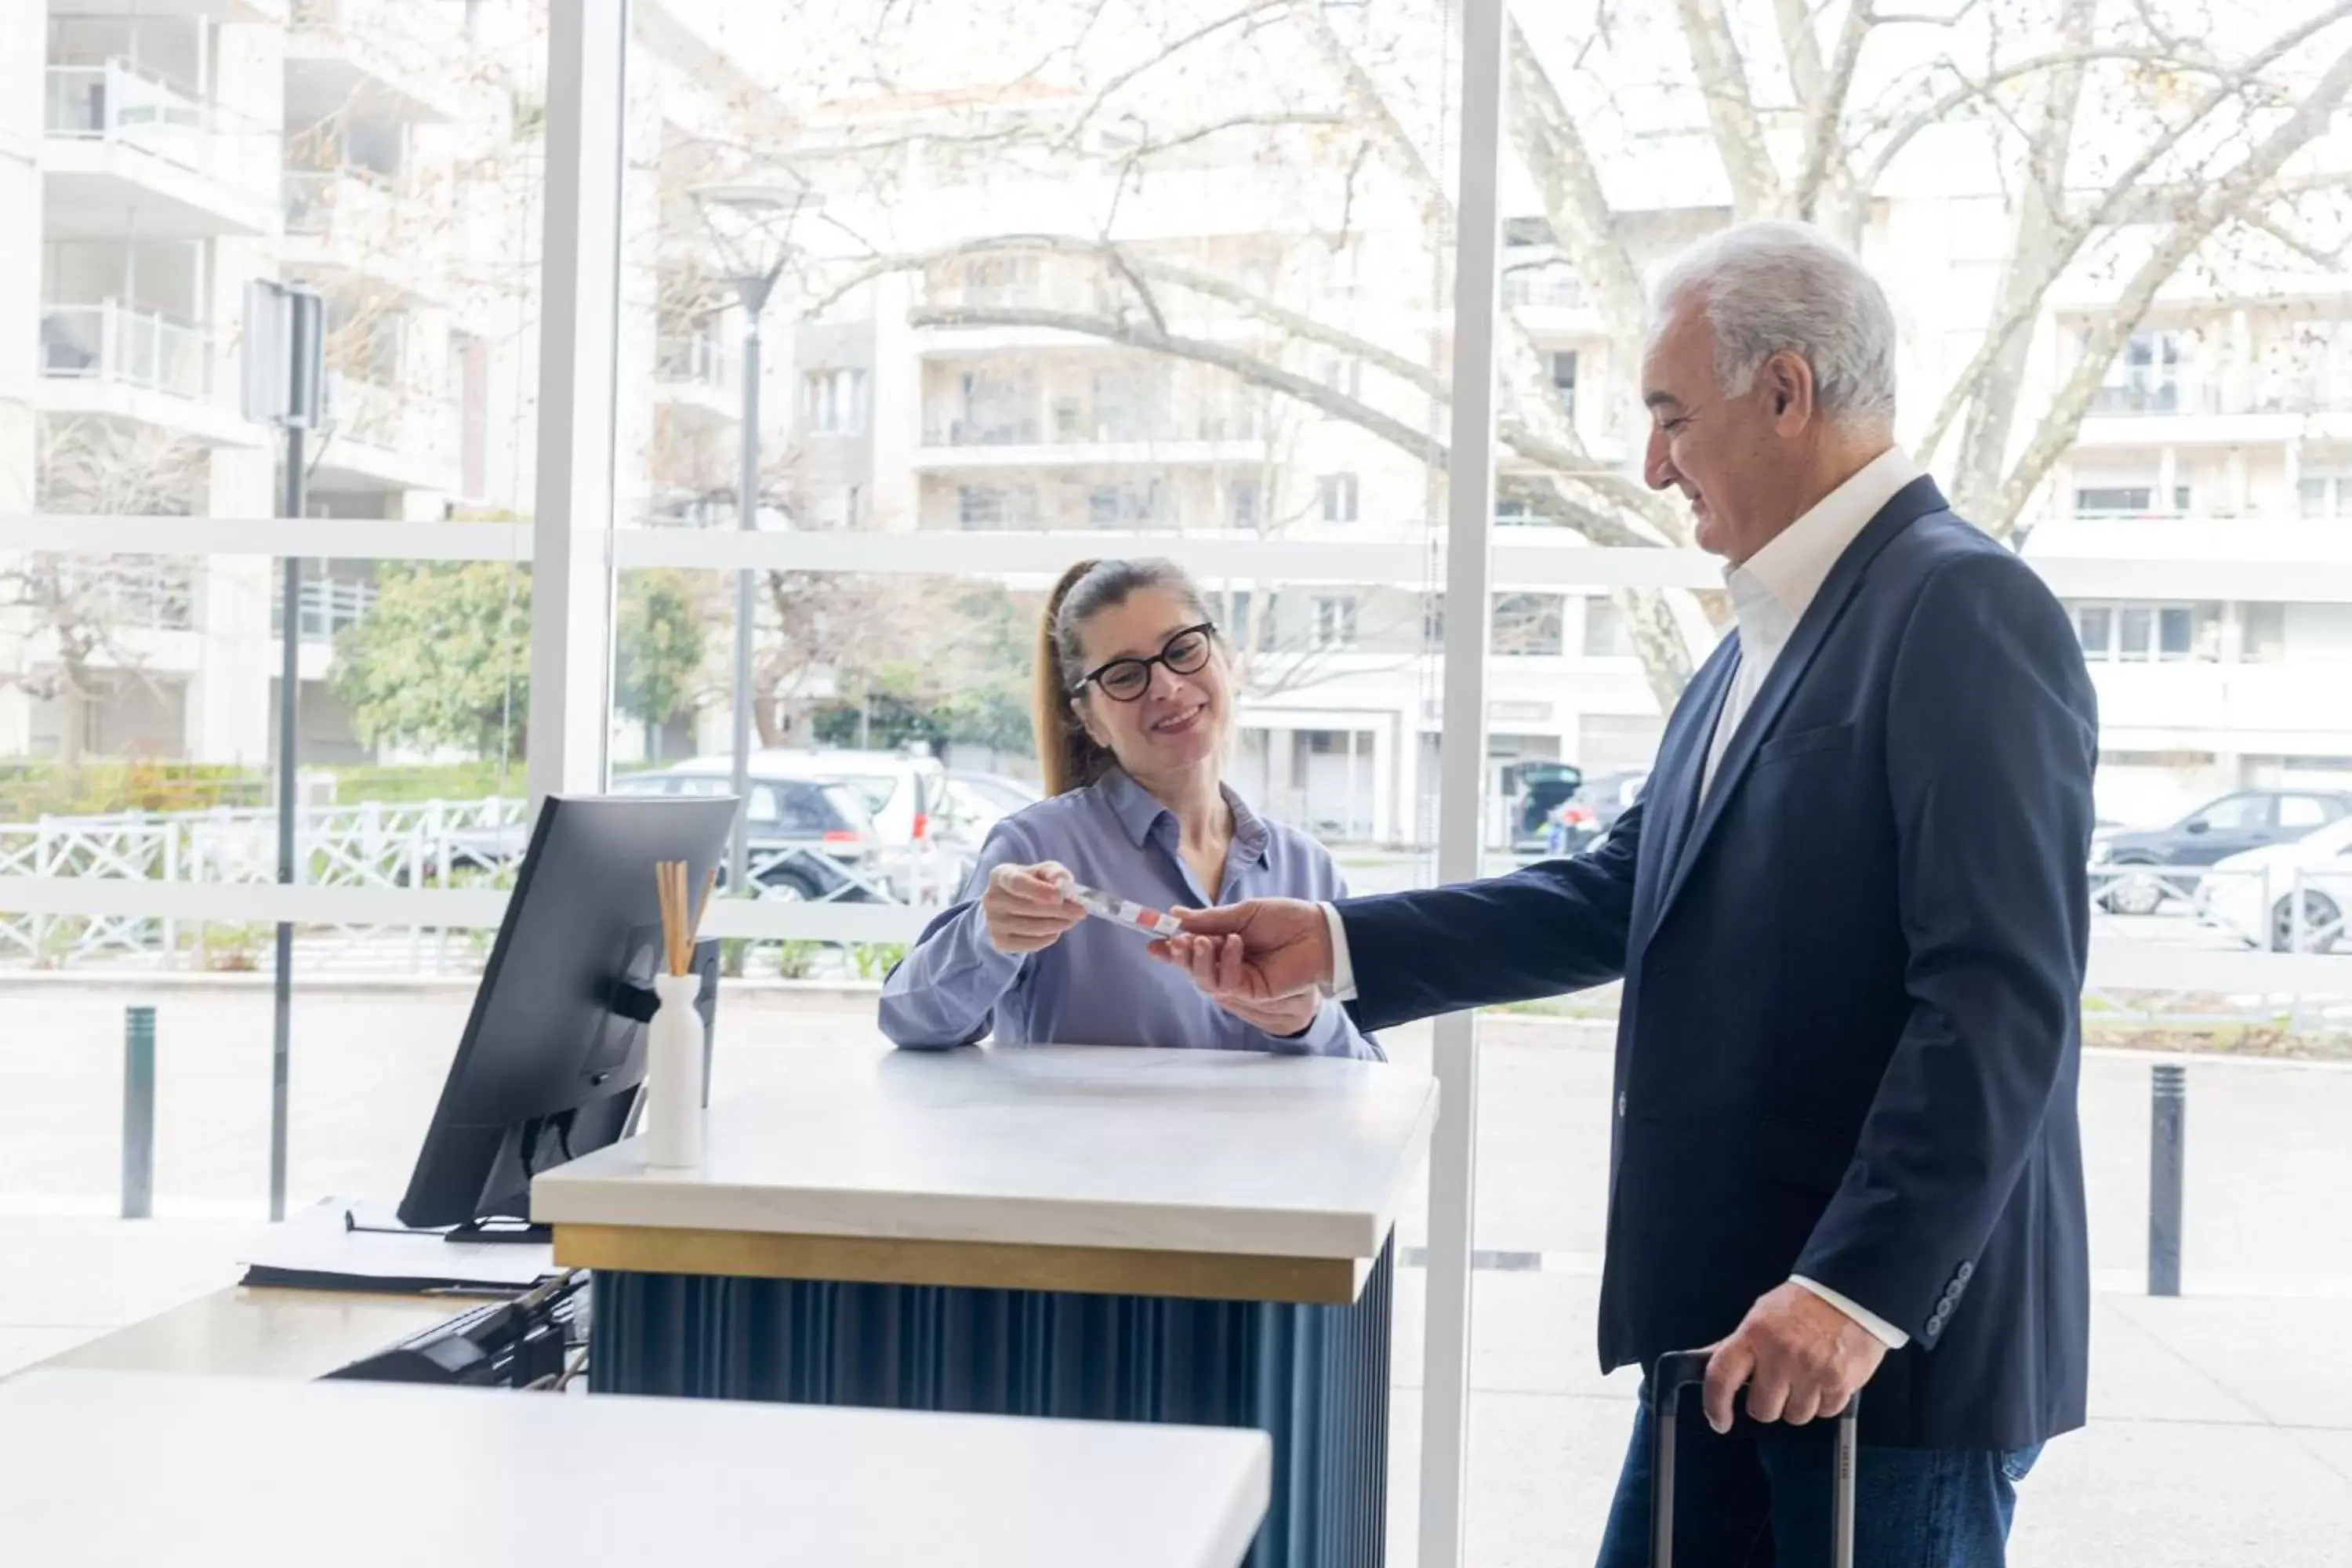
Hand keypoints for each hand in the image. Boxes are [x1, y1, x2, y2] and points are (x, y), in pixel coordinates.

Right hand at [980, 861, 1085, 954]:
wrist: (1006, 907)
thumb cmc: (1030, 884)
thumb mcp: (1044, 872)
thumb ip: (1056, 874)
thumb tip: (1063, 888)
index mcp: (1001, 875)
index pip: (1017, 883)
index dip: (1038, 890)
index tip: (1059, 897)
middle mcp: (992, 899)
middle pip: (1029, 908)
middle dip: (1060, 911)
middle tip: (1081, 912)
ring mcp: (993, 922)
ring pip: (1032, 928)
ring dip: (1057, 925)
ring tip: (1071, 921)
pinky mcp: (998, 942)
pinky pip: (1029, 944)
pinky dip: (1048, 938)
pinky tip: (1055, 931)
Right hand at [1164, 911, 1324, 1036]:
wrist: (1319, 931)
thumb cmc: (1285, 918)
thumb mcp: (1242, 913)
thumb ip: (1210, 920)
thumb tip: (1174, 915)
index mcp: (1223, 943)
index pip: (1190, 949)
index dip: (1169, 948)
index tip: (1152, 943)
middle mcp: (1228, 964)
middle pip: (1192, 968)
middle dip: (1179, 956)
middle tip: (1175, 942)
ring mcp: (1240, 979)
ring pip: (1205, 980)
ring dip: (1197, 961)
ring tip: (1202, 941)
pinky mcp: (1253, 991)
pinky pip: (1229, 983)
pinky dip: (1226, 963)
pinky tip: (1235, 944)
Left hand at [1701, 1281, 1888, 1432]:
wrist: (1850, 1293)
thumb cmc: (1802, 1304)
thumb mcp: (1761, 1316)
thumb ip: (1738, 1345)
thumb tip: (1707, 1364)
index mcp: (1754, 1335)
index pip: (1721, 1378)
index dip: (1715, 1405)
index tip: (1719, 1419)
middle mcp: (1780, 1356)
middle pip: (1762, 1409)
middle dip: (1768, 1403)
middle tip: (1778, 1385)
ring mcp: (1811, 1371)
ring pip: (1795, 1416)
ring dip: (1798, 1404)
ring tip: (1806, 1377)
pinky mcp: (1840, 1383)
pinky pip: (1825, 1413)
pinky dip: (1825, 1402)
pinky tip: (1825, 1378)